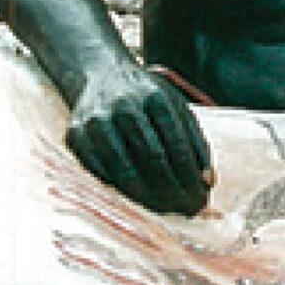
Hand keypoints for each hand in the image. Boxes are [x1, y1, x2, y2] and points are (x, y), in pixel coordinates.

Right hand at [66, 66, 211, 215]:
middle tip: (186, 209)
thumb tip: (209, 182)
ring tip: (165, 209)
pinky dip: (121, 189)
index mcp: (154, 96)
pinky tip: (138, 197)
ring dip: (147, 197)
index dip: (190, 175)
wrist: (100, 75)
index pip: (176, 143)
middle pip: (152, 159)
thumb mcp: (176, 106)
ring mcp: (97, 120)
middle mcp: (124, 106)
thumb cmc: (147, 97)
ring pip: (124, 171)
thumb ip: (196, 141)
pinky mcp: (75, 136)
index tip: (201, 197)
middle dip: (172, 190)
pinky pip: (101, 172)